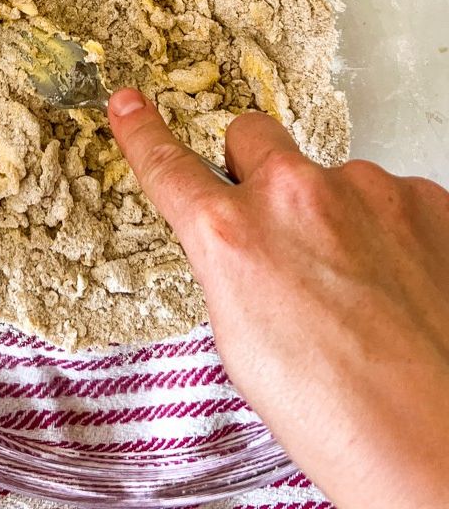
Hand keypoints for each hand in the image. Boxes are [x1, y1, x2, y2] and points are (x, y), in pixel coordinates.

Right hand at [109, 90, 448, 508]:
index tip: (128, 105)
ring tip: (358, 289)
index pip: (170, 167)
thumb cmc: (338, 417)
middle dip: (255, 168)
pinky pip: (390, 198)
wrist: (432, 441)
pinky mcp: (425, 199)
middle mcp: (295, 195)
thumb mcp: (241, 341)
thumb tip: (242, 243)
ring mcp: (368, 190)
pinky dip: (390, 230)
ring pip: (330, 176)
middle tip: (279, 229)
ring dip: (333, 213)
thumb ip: (232, 264)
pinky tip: (397, 285)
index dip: (142, 133)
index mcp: (233, 235)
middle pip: (254, 136)